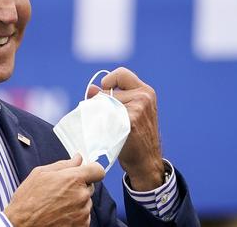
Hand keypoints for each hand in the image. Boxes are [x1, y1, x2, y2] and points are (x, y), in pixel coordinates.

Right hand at [4, 154, 104, 226]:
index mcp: (73, 179)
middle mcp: (81, 195)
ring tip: (58, 204)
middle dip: (79, 186)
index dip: (91, 170)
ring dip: (77, 201)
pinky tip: (60, 214)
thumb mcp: (40, 174)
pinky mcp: (81, 225)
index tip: (85, 172)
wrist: (21, 225)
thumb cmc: (28, 200)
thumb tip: (77, 158)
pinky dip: (75, 214)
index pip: (98, 170)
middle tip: (61, 190)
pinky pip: (84, 216)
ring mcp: (83, 212)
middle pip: (90, 186)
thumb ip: (63, 164)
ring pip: (86, 202)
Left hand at [87, 67, 163, 190]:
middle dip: (103, 103)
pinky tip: (108, 134)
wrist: (146, 162)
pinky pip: (105, 116)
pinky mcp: (130, 121)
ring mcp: (138, 109)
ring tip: (109, 128)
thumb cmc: (135, 137)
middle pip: (109, 91)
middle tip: (107, 119)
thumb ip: (111, 97)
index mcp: (145, 91)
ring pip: (105, 104)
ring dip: (101, 114)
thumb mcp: (129, 112)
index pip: (121, 74)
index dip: (109, 81)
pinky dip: (101, 124)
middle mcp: (144, 97)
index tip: (106, 94)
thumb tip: (91, 88)